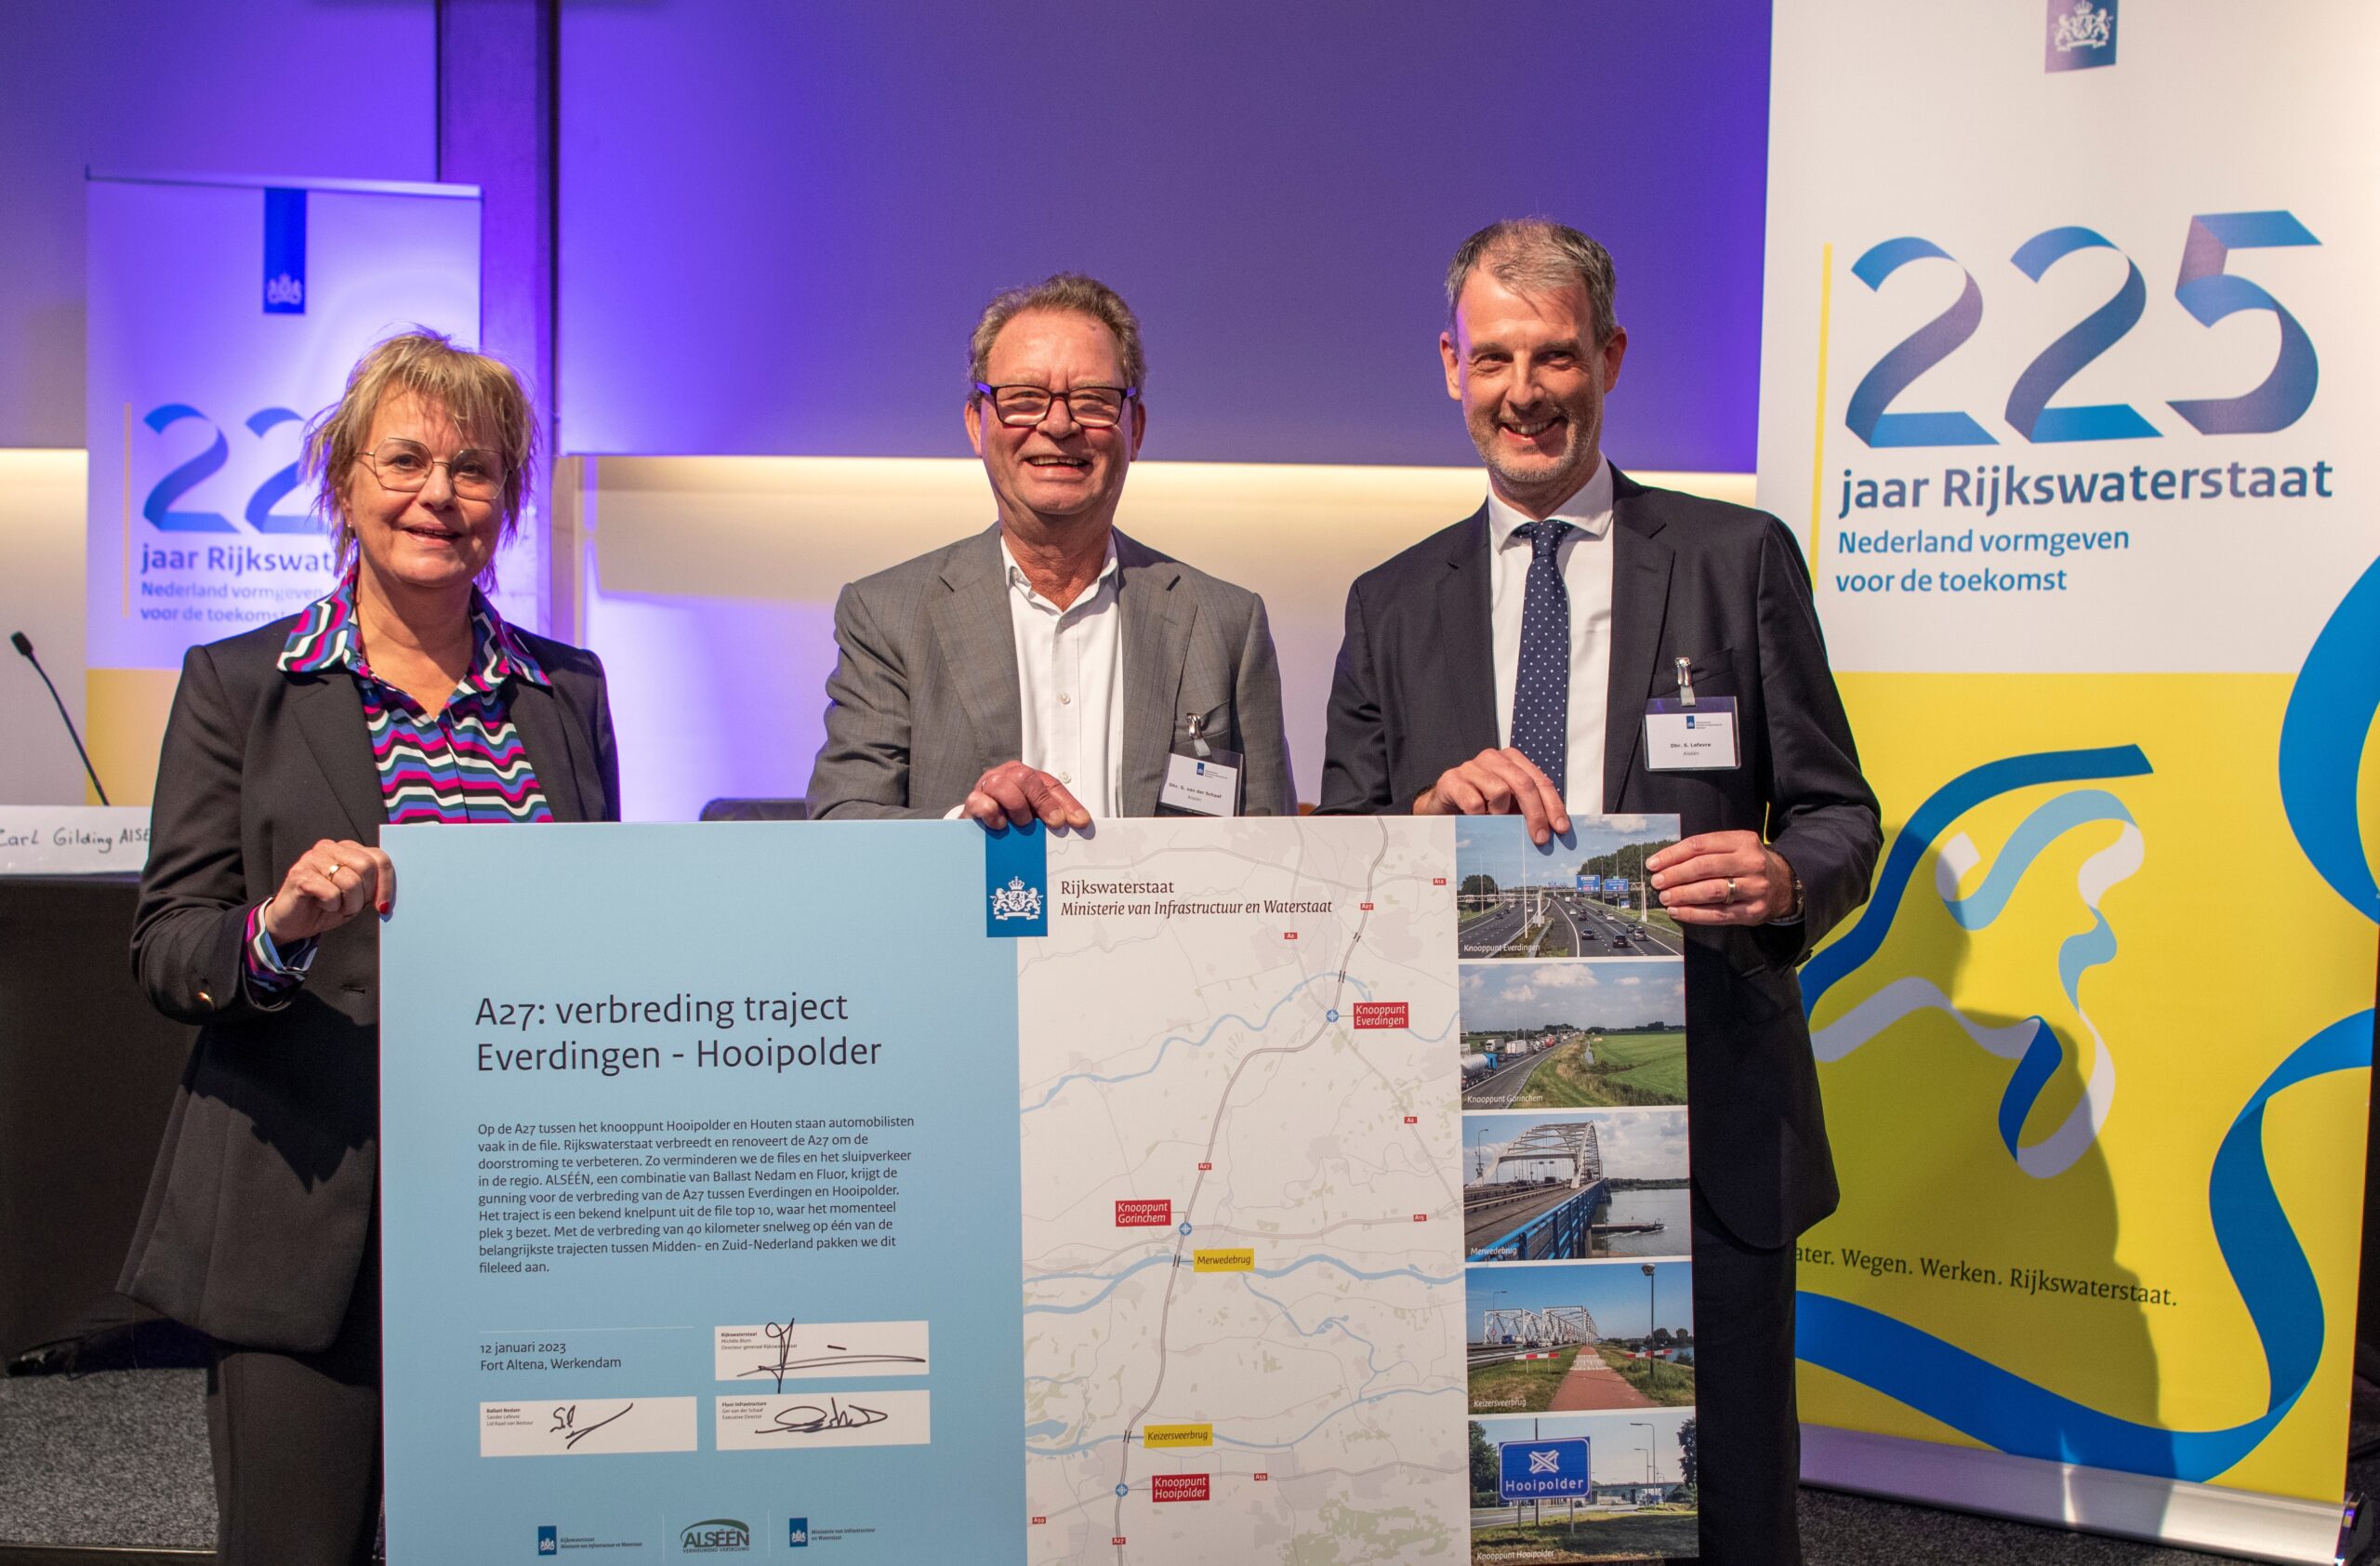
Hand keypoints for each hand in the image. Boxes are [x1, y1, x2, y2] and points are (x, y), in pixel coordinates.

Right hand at [261, 838, 393, 944]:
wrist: (292, 923)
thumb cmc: (327, 906)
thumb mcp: (357, 897)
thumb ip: (373, 887)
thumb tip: (392, 894)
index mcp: (347, 849)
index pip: (379, 857)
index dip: (386, 884)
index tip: (383, 905)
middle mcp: (330, 848)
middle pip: (367, 867)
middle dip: (365, 895)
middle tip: (353, 906)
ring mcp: (312, 858)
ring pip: (351, 882)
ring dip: (348, 904)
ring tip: (336, 906)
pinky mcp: (300, 874)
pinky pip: (331, 893)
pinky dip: (331, 906)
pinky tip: (320, 905)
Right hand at [961, 761, 1090, 830]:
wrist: (981, 822)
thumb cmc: (1011, 817)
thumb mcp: (1036, 815)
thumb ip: (1052, 818)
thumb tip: (1077, 827)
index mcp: (1029, 778)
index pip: (1051, 785)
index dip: (1067, 803)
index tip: (1078, 821)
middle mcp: (1009, 777)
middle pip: (1027, 779)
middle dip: (1043, 803)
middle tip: (1053, 823)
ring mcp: (989, 786)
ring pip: (1002, 785)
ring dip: (1016, 806)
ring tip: (1022, 824)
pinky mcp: (973, 801)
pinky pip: (979, 801)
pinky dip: (992, 812)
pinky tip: (1001, 824)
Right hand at [1413, 747, 1569, 844]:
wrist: (1442, 807)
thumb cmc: (1481, 805)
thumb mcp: (1509, 805)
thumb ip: (1529, 808)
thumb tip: (1555, 829)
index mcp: (1512, 760)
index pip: (1540, 780)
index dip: (1553, 805)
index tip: (1560, 828)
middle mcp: (1493, 758)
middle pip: (1523, 783)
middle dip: (1535, 813)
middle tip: (1540, 838)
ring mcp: (1471, 767)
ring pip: (1499, 791)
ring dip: (1500, 813)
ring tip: (1493, 819)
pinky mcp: (1452, 780)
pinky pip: (1474, 802)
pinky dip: (1479, 816)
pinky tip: (1476, 818)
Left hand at [1647, 832, 1794, 924]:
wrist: (1784, 884)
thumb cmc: (1749, 864)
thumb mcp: (1735, 847)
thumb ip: (1706, 851)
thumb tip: (1666, 862)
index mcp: (1743, 841)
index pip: (1701, 845)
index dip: (1673, 854)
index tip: (1655, 863)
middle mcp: (1750, 863)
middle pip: (1705, 867)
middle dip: (1675, 875)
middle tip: (1658, 881)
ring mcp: (1754, 888)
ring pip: (1711, 891)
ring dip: (1682, 895)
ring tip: (1665, 897)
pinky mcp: (1752, 911)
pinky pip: (1717, 914)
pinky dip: (1693, 914)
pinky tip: (1677, 911)